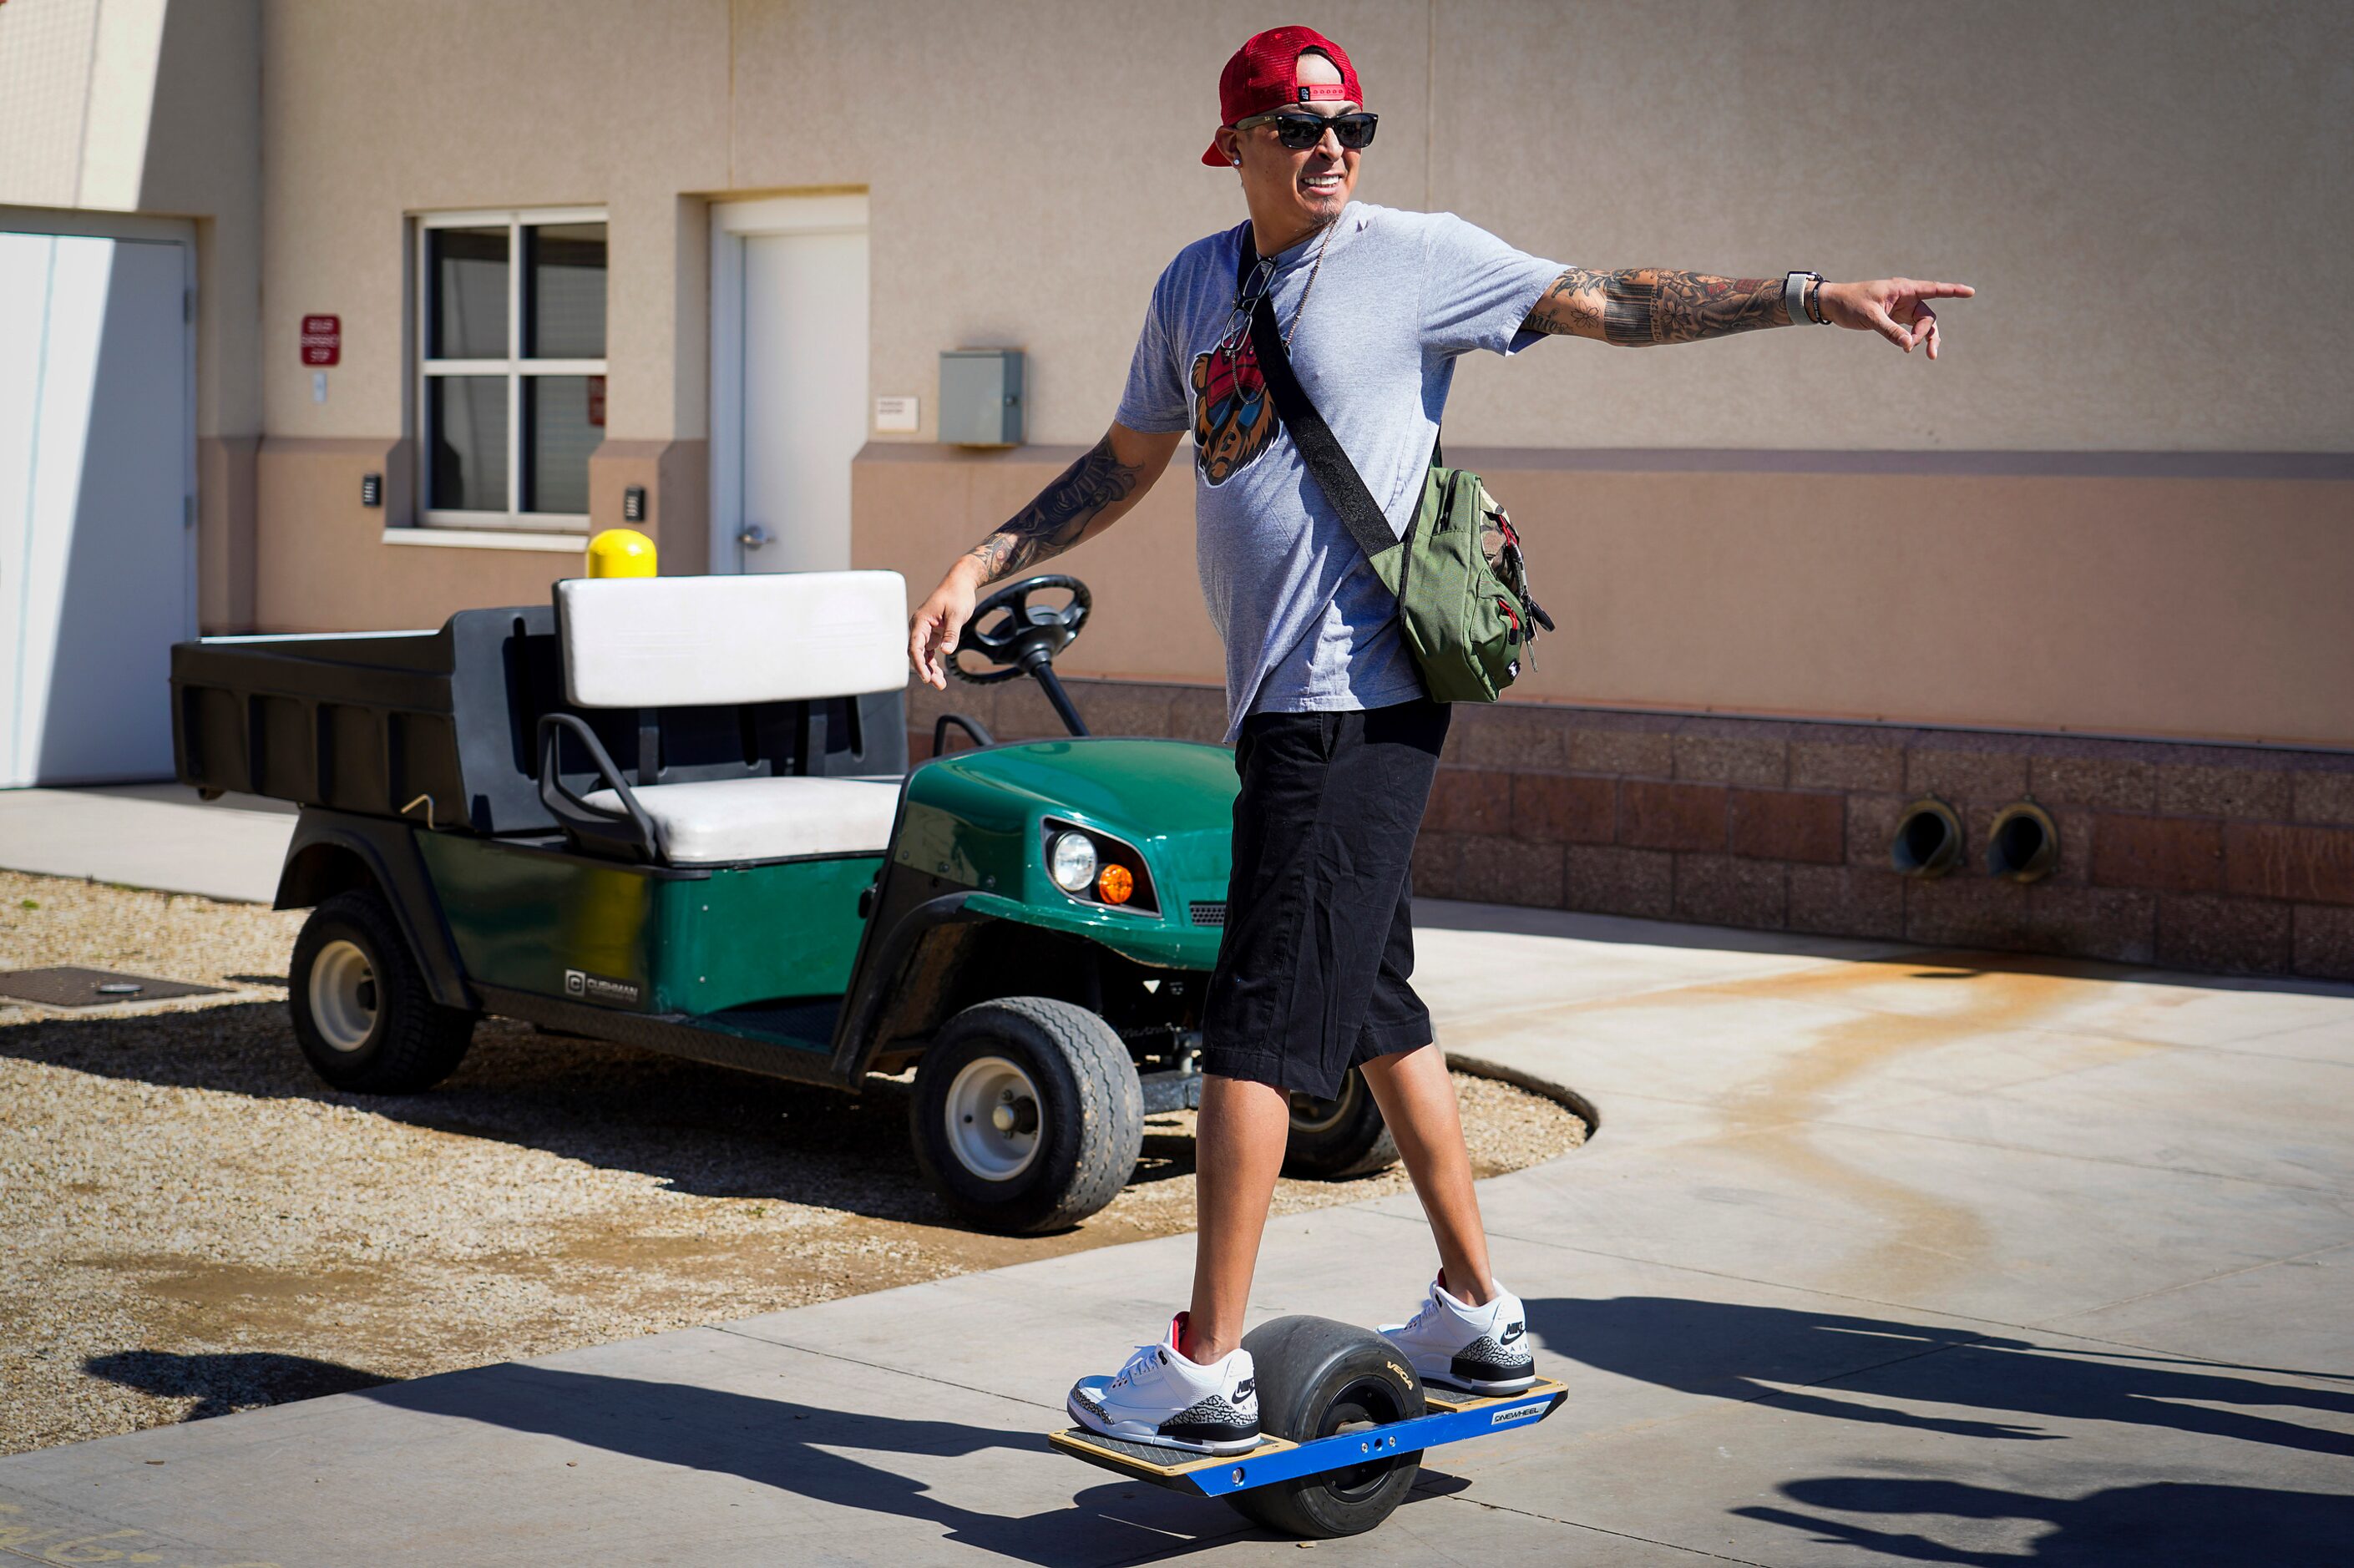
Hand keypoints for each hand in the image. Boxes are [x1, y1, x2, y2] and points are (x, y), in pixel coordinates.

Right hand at [908, 560, 980, 689]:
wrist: (961, 583)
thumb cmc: (958, 596)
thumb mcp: (957, 615)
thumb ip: (951, 634)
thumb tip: (946, 652)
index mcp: (920, 621)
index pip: (915, 647)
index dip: (919, 664)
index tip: (927, 677)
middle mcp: (919, 627)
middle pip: (917, 654)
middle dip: (926, 670)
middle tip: (939, 685)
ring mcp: (925, 631)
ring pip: (923, 655)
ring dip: (930, 669)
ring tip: (941, 685)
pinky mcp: (933, 634)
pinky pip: (930, 652)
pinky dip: (934, 663)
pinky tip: (940, 674)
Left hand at [1819, 278, 1973, 359]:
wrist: (1833, 304)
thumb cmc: (1850, 303)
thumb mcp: (1870, 316)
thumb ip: (1889, 330)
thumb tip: (1908, 345)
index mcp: (1903, 289)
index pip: (1933, 289)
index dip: (1953, 291)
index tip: (1971, 292)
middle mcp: (1906, 297)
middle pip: (1928, 316)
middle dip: (1926, 333)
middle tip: (1912, 348)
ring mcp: (1901, 308)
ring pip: (1923, 324)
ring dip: (1924, 339)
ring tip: (1929, 355)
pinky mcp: (1895, 317)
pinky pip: (1911, 329)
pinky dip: (1913, 339)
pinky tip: (1909, 348)